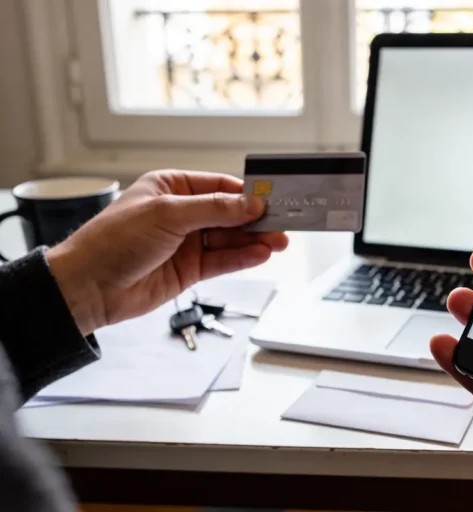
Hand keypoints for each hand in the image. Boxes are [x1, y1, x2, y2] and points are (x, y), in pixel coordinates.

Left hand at [47, 170, 288, 334]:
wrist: (88, 287)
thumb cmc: (112, 241)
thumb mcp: (167, 215)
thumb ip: (214, 210)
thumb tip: (250, 204)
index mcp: (171, 188)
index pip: (219, 187)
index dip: (246, 194)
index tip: (271, 199)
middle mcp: (181, 214)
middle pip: (229, 214)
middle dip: (255, 219)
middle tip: (282, 223)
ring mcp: (186, 243)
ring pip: (230, 239)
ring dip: (254, 240)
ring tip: (279, 242)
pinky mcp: (189, 270)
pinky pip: (222, 261)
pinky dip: (242, 258)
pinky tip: (260, 254)